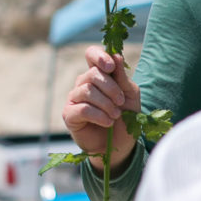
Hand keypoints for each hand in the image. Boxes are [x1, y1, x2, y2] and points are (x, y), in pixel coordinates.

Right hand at [62, 46, 141, 167]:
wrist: (120, 145)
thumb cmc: (125, 118)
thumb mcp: (130, 96)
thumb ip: (122, 78)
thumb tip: (116, 56)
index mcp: (98, 75)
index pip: (91, 54)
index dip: (99, 56)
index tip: (111, 66)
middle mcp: (83, 84)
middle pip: (92, 74)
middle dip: (111, 88)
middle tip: (121, 102)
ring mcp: (74, 99)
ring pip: (87, 90)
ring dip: (106, 104)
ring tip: (115, 115)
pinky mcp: (69, 115)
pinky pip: (83, 108)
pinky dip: (99, 115)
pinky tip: (108, 122)